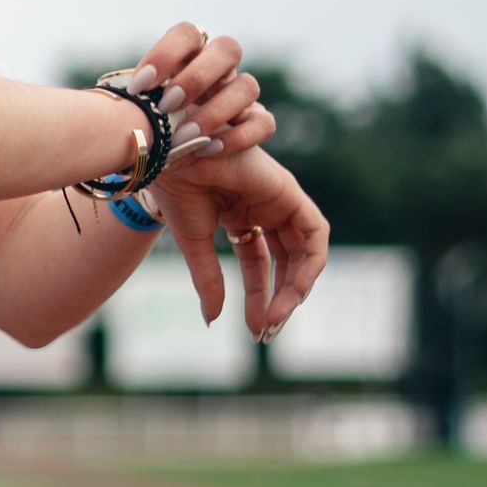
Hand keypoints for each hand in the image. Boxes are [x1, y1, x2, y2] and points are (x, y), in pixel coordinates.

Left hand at [129, 22, 274, 161]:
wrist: (172, 175)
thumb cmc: (150, 139)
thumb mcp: (137, 121)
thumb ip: (132, 106)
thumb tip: (110, 103)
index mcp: (187, 61)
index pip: (187, 34)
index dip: (167, 53)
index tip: (142, 86)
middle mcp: (218, 74)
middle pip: (228, 48)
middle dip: (197, 76)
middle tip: (168, 105)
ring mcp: (241, 99)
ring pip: (248, 85)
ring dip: (215, 111)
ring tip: (186, 136)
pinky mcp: (256, 126)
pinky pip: (264, 122)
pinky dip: (238, 136)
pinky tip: (209, 150)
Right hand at [154, 144, 329, 339]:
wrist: (172, 157)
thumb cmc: (177, 190)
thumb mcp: (195, 245)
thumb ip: (208, 280)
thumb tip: (213, 320)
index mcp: (239, 216)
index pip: (258, 264)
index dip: (259, 297)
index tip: (254, 329)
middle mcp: (263, 208)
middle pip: (284, 262)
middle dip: (280, 297)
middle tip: (267, 330)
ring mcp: (279, 200)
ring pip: (304, 252)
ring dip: (296, 287)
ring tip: (277, 316)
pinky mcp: (290, 192)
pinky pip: (315, 233)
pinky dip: (312, 263)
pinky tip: (296, 289)